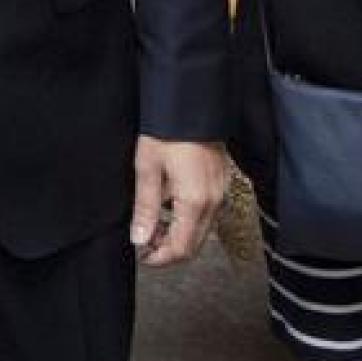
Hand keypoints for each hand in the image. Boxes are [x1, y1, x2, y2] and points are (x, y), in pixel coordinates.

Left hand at [130, 136, 226, 266]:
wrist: (192, 102)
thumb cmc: (168, 131)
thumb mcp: (148, 168)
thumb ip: (145, 208)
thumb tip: (139, 239)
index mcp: (195, 201)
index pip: (181, 248)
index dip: (159, 258)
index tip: (141, 253)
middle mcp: (213, 200)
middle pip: (194, 245)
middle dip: (168, 250)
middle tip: (144, 239)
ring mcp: (221, 191)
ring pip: (202, 231)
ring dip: (179, 235)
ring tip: (154, 221)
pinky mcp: (222, 182)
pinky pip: (208, 213)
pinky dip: (189, 219)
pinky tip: (171, 204)